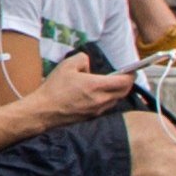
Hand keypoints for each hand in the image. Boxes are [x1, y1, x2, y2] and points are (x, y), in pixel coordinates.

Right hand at [18, 57, 134, 130]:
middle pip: (124, 92)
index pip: (124, 81)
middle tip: (124, 77)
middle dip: (126, 84)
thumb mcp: (67, 65)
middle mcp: (101, 100)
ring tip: (110, 85)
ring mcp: (97, 110)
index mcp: (96, 85)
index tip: (131, 70)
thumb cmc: (54, 88)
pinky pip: (106, 107)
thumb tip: (89, 65)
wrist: (44, 111)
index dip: (131, 75)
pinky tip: (98, 95)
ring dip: (117, 92)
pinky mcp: (92, 117)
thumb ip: (83, 59)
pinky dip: (108, 100)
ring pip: (116, 100)